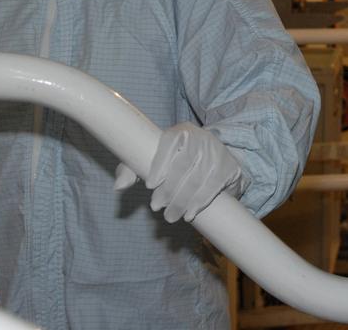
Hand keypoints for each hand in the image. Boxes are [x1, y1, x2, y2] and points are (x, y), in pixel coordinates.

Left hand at [114, 122, 247, 222]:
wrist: (212, 161)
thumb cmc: (175, 162)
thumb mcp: (152, 161)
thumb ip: (132, 170)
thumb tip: (118, 186)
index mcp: (180, 132)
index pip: (169, 142)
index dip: (160, 163)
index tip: (149, 185)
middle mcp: (201, 138)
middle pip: (184, 164)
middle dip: (169, 189)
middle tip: (156, 207)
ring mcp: (217, 152)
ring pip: (198, 178)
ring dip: (182, 200)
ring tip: (170, 216)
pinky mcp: (229, 167)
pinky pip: (214, 186)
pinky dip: (201, 202)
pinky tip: (190, 213)